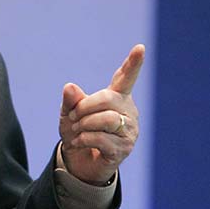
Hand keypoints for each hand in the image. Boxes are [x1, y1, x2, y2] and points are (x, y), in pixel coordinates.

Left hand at [58, 44, 144, 184]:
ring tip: (76, 131)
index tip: (140, 48)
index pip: (126, 77)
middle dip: (84, 107)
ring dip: (84, 125)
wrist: (79, 161)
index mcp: (116, 97)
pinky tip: (78, 142)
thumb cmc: (78, 131)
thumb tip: (69, 87)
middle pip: (108, 99)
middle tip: (73, 118)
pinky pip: (101, 138)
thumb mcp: (69, 113)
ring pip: (107, 119)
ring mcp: (129, 130)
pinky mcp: (124, 148)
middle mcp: (127, 111)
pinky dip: (83, 139)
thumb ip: (71, 100)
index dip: (133, 63)